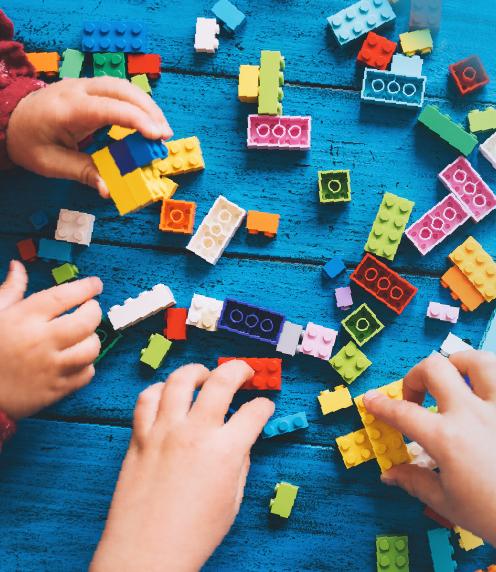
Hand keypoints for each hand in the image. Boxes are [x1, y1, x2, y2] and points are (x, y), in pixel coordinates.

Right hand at [0, 260, 102, 418]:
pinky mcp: (56, 389)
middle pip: (86, 321)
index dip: (85, 288)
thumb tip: (18, 267)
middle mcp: (41, 342)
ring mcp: (51, 367)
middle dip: (94, 311)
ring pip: (91, 349)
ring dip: (92, 339)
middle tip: (90, 308)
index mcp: (24, 319)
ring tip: (82, 335)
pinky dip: (87, 365)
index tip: (95, 285)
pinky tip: (76, 359)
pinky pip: (87, 374)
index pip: (64, 296)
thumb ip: (10, 290)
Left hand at [6, 77, 172, 197]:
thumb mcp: (51, 163)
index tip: (157, 136)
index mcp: (67, 108)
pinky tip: (147, 121)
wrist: (11, 118)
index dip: (136, 120)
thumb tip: (109, 190)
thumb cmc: (30, 142)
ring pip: (123, 86)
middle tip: (166, 136)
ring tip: (161, 130)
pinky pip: (119, 91)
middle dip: (149, 111)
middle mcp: (78, 90)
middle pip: (121, 90)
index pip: (109, 107)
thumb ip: (83, 173)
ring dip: (147, 106)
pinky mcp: (91, 89)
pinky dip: (137, 104)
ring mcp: (84, 85)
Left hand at [90, 361, 274, 571]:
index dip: (264, 406)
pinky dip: (160, 390)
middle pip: (221, 381)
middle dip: (239, 370)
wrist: (146, 554)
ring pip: (179, 380)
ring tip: (204, 375)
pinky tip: (169, 394)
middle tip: (245, 371)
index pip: (254, 412)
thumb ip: (240, 461)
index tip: (264, 406)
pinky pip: (147, 399)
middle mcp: (194, 433)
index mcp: (225, 451)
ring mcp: (164, 432)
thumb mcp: (232, 500)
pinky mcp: (140, 437)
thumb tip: (241, 438)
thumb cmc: (194, 535)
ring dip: (197, 371)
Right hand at [363, 351, 495, 544]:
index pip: (403, 413)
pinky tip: (484, 396)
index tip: (371, 400)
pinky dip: (489, 378)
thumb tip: (389, 474)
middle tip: (416, 395)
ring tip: (455, 380)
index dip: (381, 405)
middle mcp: (472, 414)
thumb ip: (415, 481)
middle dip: (416, 376)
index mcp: (447, 439)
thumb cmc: (493, 515)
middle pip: (434, 368)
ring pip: (476, 360)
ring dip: (458, 365)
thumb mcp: (449, 504)